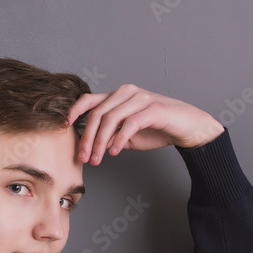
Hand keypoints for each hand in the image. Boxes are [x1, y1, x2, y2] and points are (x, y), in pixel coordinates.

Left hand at [65, 84, 225, 164]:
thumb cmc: (158, 128)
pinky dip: (119, 139)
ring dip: (100, 142)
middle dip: (86, 138)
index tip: (64, 127)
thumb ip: (109, 136)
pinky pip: (130, 124)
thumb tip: (91, 145)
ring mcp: (141, 99)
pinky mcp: (154, 109)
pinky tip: (114, 152)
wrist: (188, 127)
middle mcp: (127, 93)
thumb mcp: (127, 135)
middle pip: (97, 113)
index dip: (74, 111)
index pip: (90, 100)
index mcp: (118, 96)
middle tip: (82, 158)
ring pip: (111, 118)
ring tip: (97, 159)